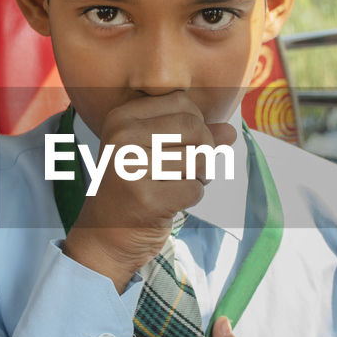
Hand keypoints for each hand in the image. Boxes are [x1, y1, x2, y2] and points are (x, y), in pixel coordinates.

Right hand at [63, 92, 235, 289]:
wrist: (105, 234)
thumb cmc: (134, 187)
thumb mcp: (155, 151)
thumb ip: (193, 136)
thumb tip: (230, 131)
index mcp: (121, 118)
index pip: (182, 102)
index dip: (196, 124)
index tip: (181, 145)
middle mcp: (121, 138)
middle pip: (195, 127)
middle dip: (203, 150)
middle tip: (188, 169)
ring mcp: (131, 168)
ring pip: (199, 159)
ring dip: (198, 176)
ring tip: (175, 185)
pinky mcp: (146, 199)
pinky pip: (195, 189)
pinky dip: (191, 197)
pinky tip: (169, 202)